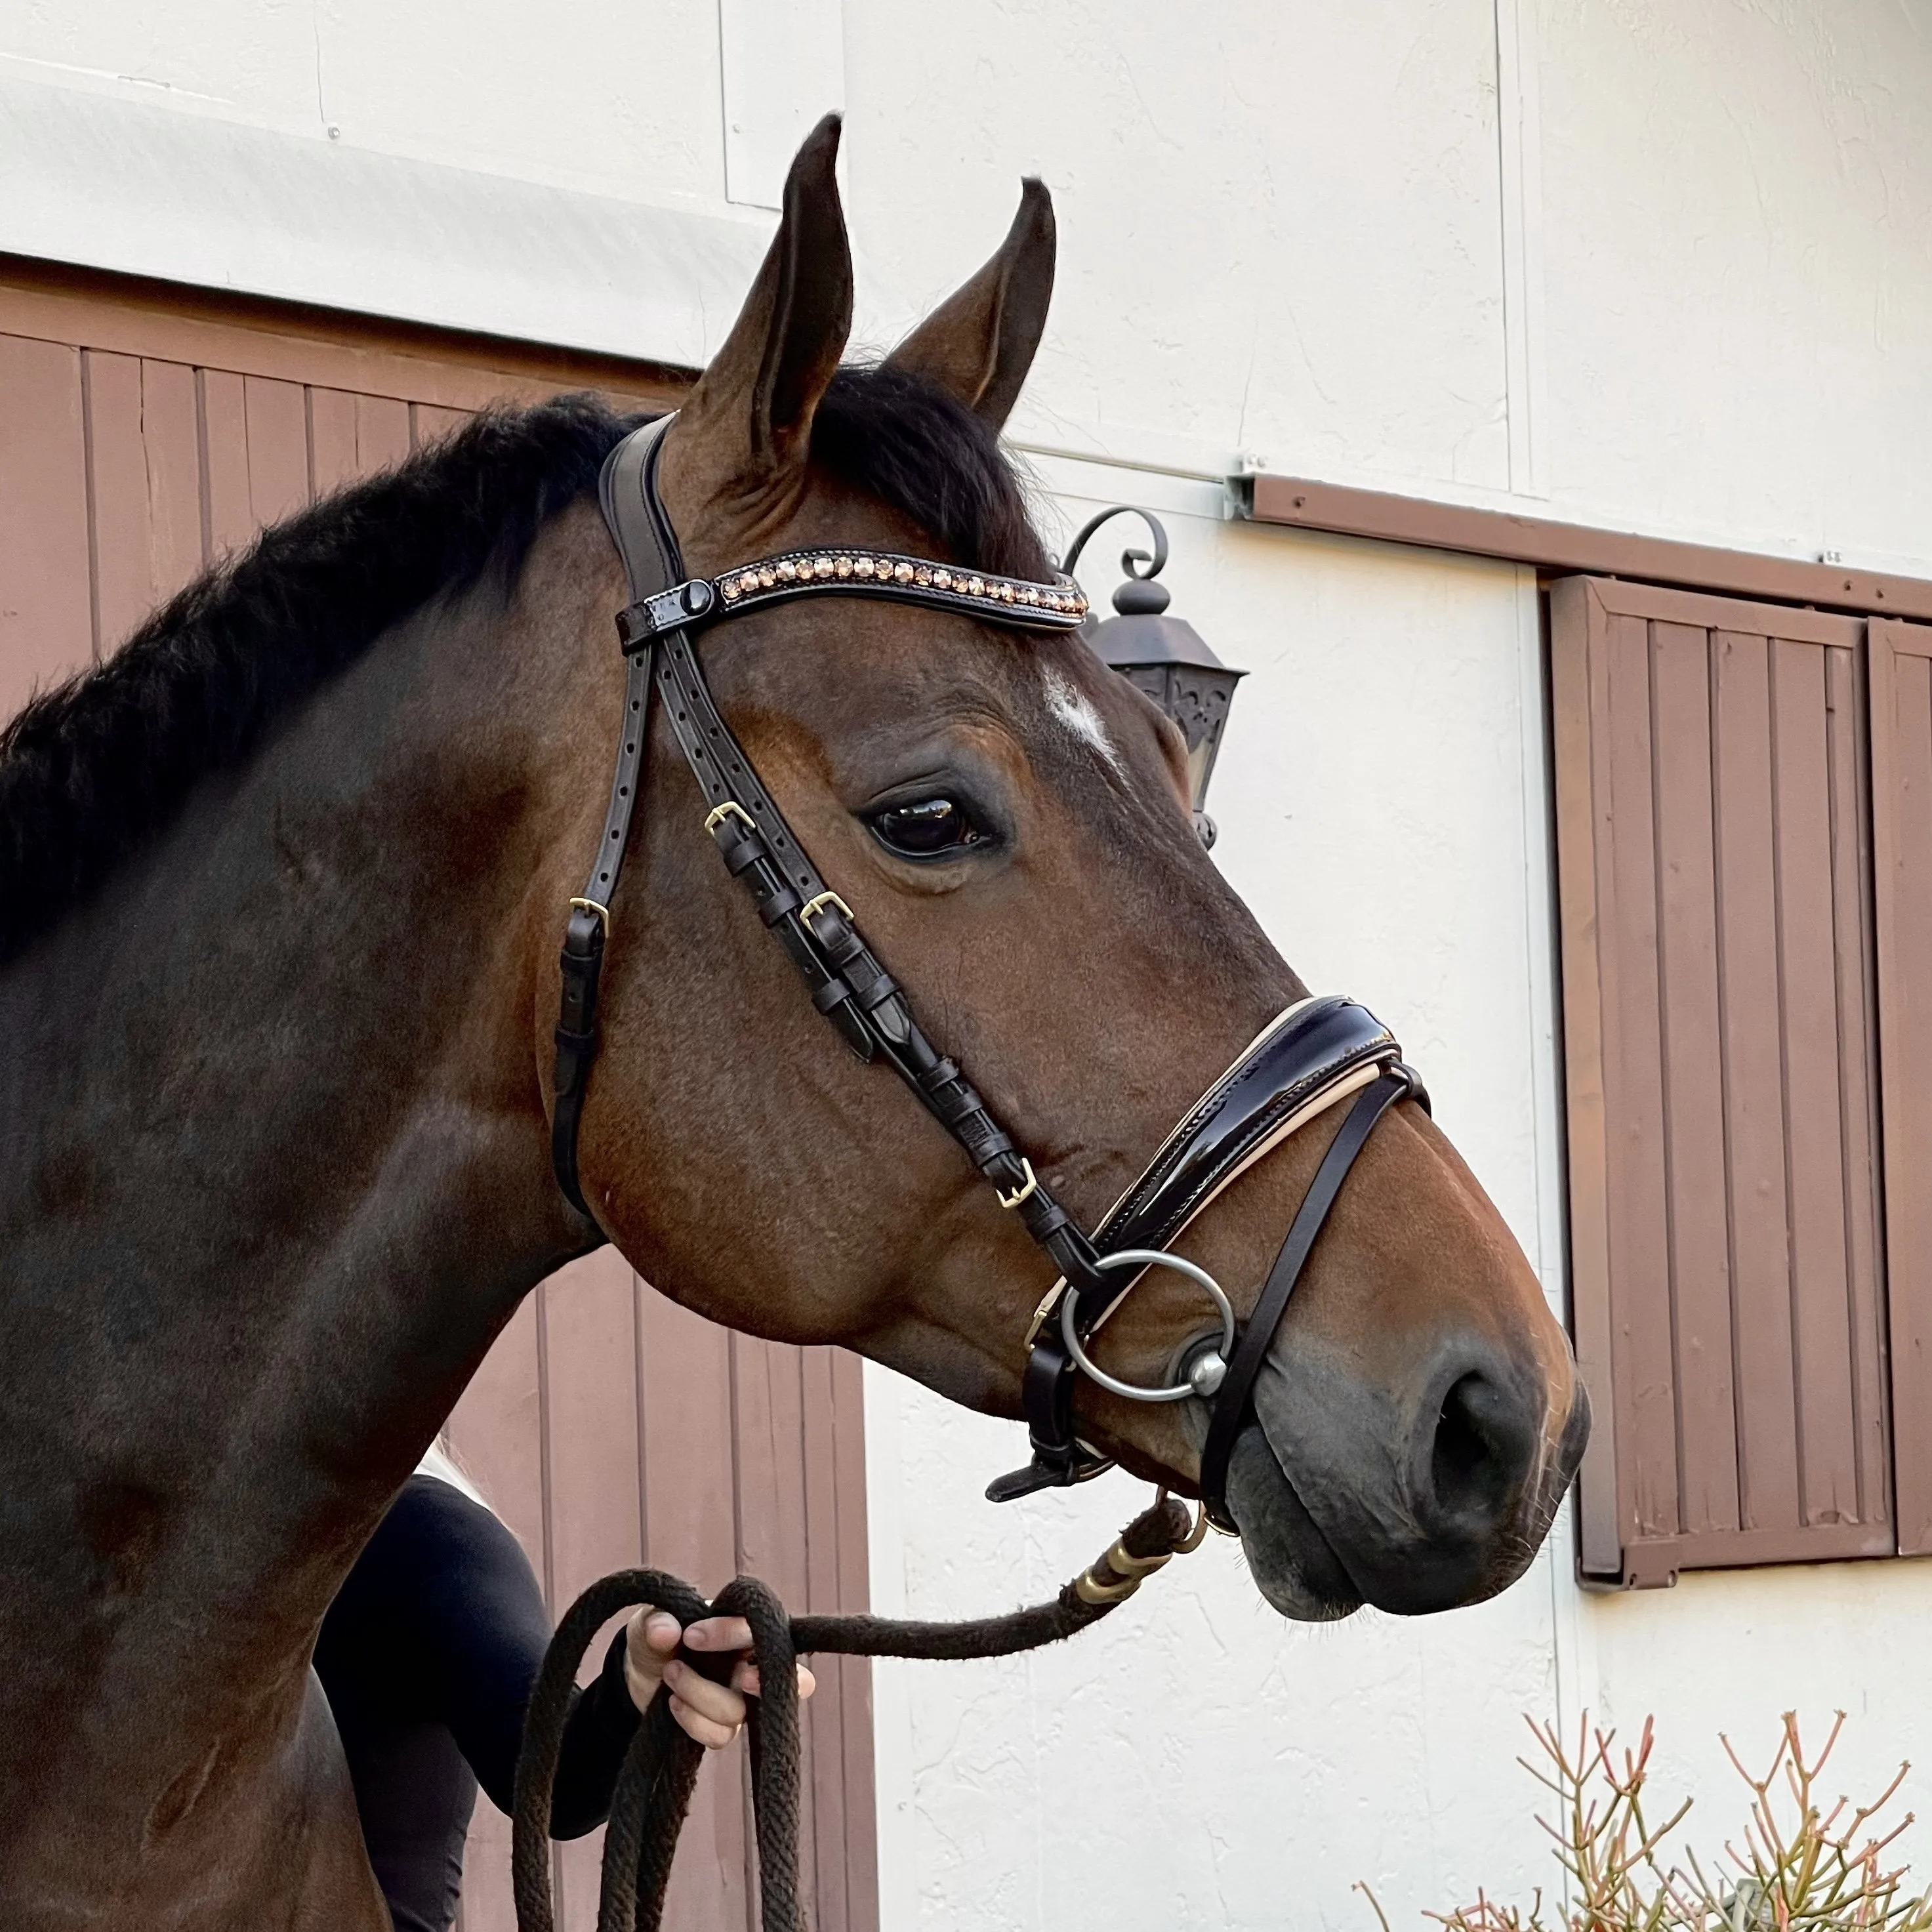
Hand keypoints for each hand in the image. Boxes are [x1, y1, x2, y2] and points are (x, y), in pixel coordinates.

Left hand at [621, 1609, 816, 1749]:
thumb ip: (658, 1621)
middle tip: (743, 1677)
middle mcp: (754, 1665)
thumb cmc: (660, 1634)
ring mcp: (742, 1701)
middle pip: (796, 1682)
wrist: (641, 1671)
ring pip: (738, 1711)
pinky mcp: (724, 1728)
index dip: (732, 1634)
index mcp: (747, 1630)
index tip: (690, 1635)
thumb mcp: (653, 1620)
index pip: (761, 1630)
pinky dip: (693, 1721)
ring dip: (699, 1693)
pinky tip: (672, 1702)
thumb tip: (666, 1632)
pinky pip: (720, 1736)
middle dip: (767, 1682)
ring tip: (671, 1673)